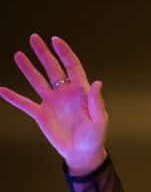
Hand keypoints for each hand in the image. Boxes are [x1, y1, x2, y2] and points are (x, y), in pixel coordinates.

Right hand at [0, 34, 107, 173]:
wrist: (82, 153)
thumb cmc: (95, 137)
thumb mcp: (99, 120)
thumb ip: (96, 102)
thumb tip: (97, 83)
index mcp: (80, 92)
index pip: (72, 66)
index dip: (64, 52)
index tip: (55, 40)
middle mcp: (64, 93)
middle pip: (52, 68)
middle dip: (44, 53)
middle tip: (34, 38)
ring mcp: (51, 103)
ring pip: (37, 81)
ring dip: (28, 68)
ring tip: (19, 54)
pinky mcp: (41, 115)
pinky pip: (24, 103)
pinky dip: (13, 97)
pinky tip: (2, 89)